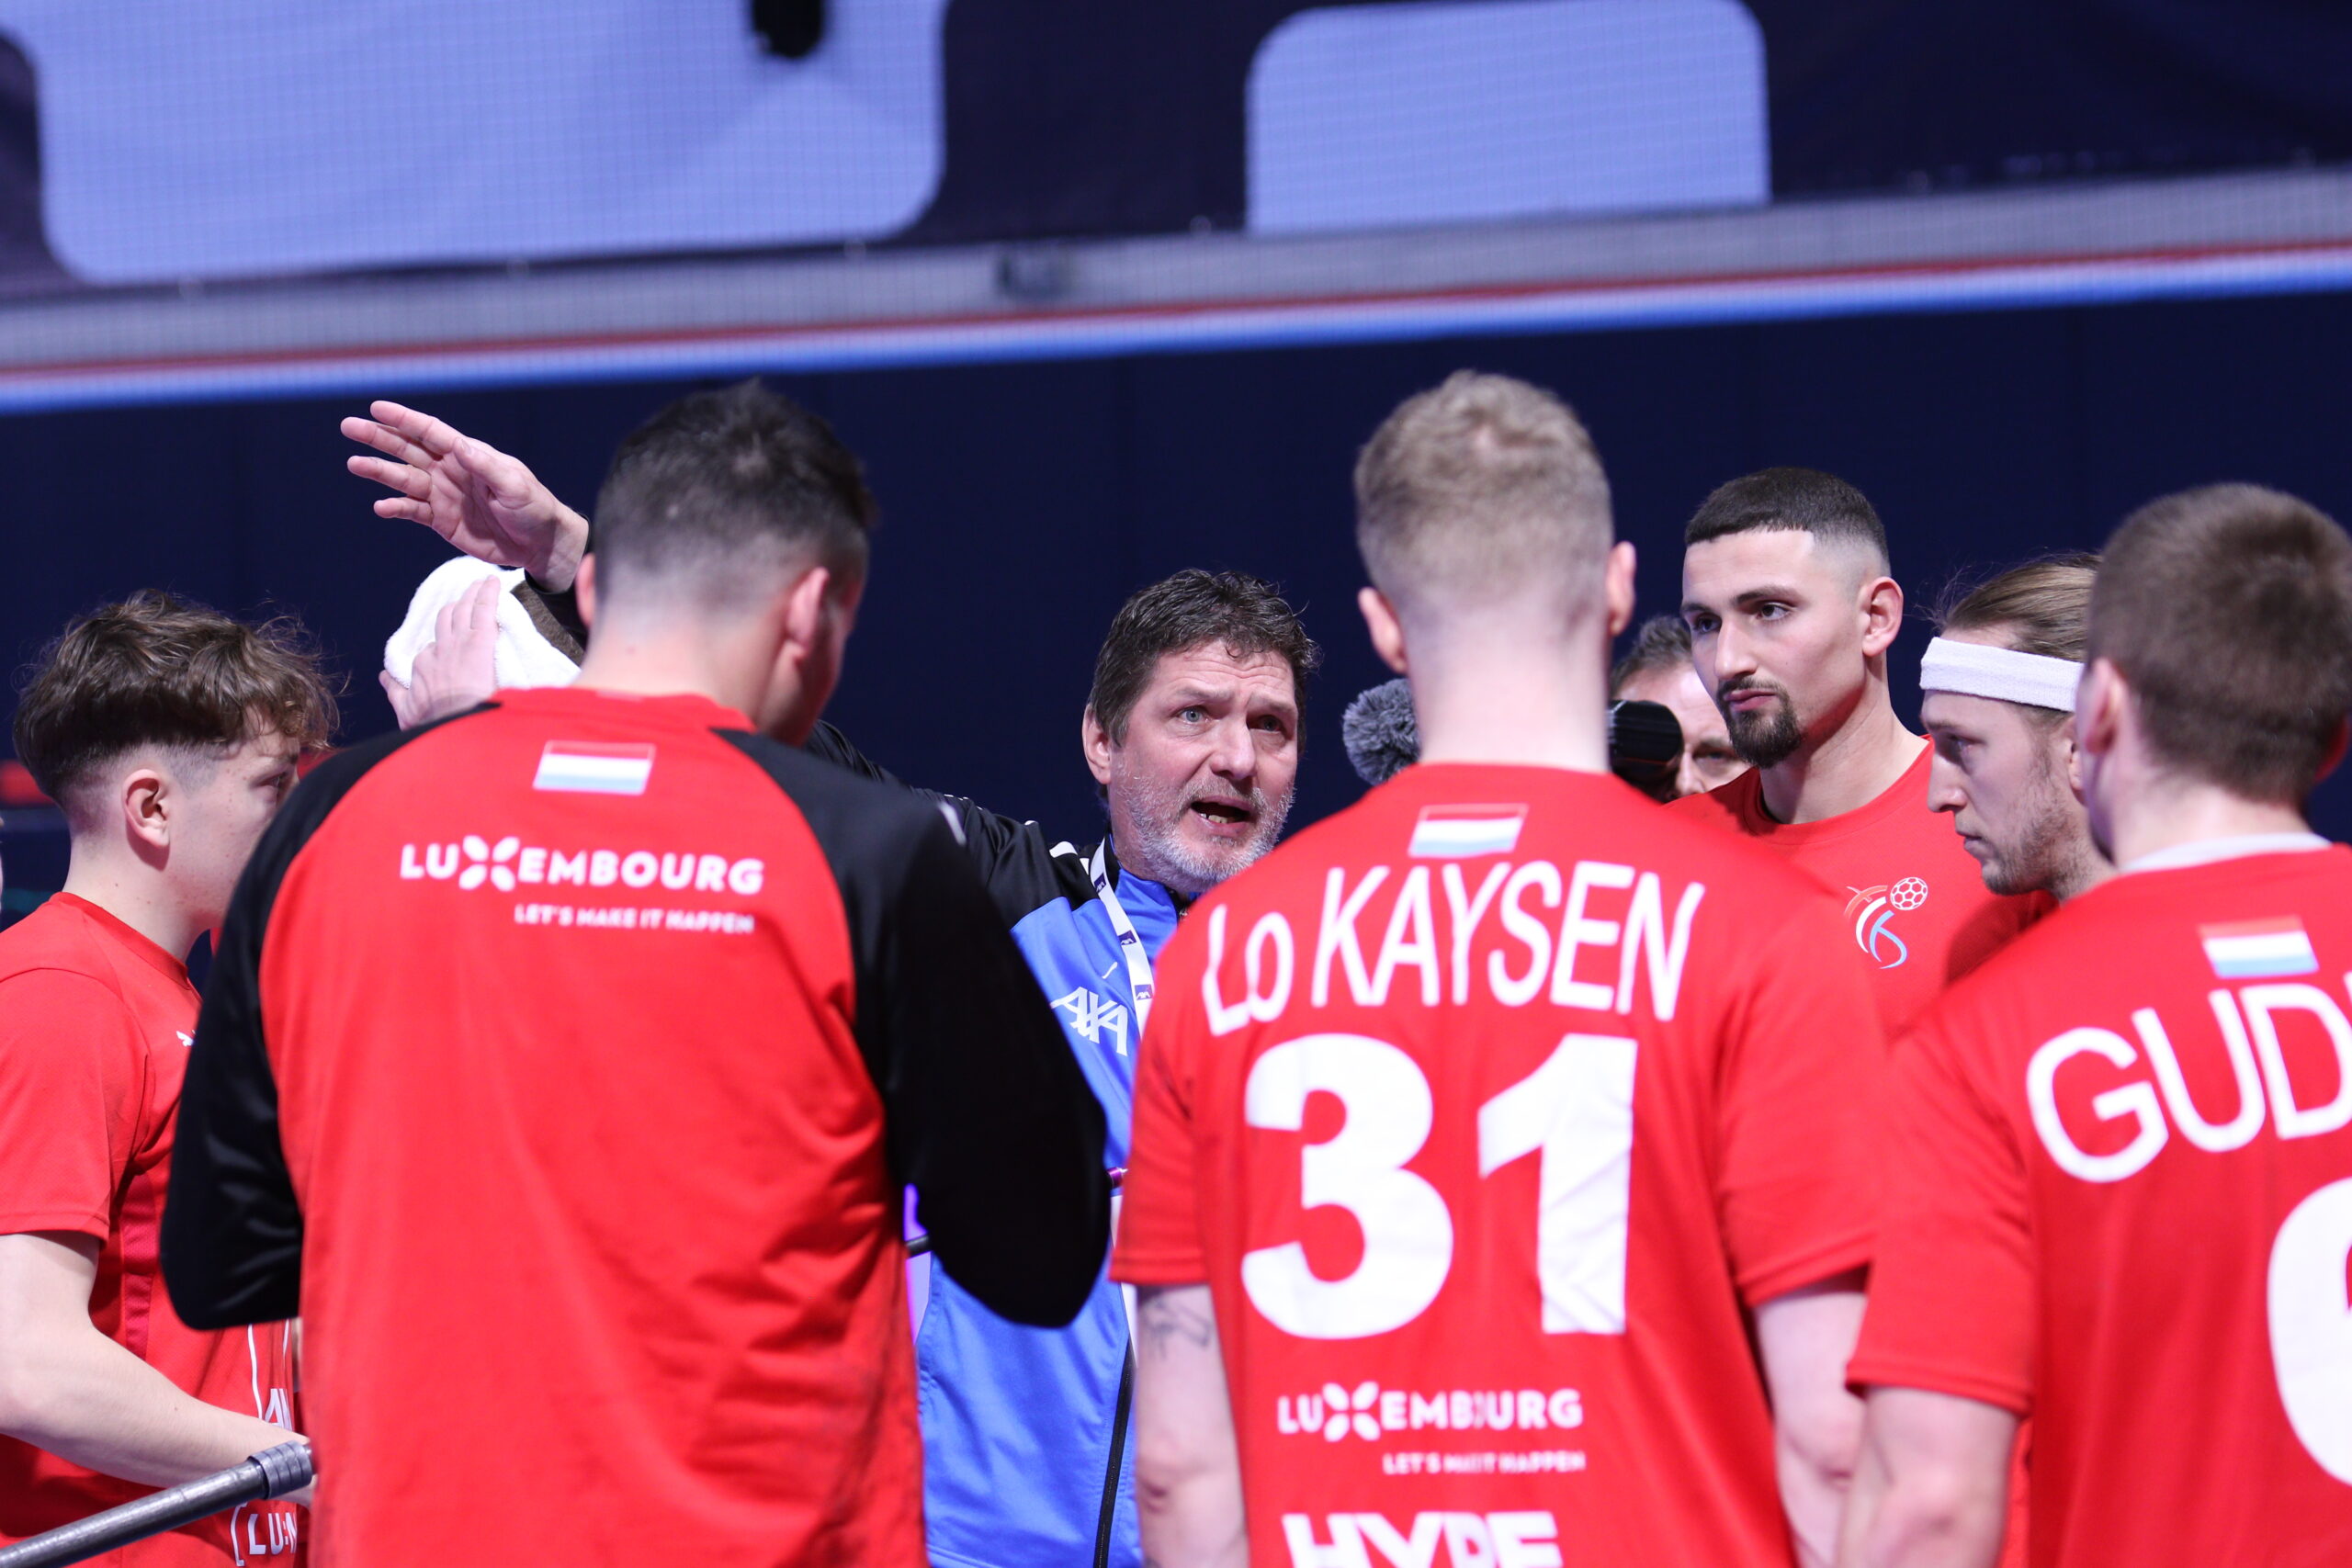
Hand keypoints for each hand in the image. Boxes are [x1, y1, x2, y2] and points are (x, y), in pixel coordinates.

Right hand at [343, 401, 590, 588]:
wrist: (540, 544)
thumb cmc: (534, 508)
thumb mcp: (514, 485)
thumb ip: (487, 466)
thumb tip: (461, 446)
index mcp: (468, 455)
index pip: (430, 431)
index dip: (403, 419)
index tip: (376, 407)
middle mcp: (450, 471)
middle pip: (408, 449)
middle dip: (379, 438)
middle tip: (349, 426)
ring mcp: (443, 495)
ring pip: (404, 479)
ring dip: (379, 471)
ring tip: (354, 464)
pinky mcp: (441, 521)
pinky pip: (412, 511)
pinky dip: (395, 508)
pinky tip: (381, 506)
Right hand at [382, 577, 501, 727]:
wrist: (454, 723)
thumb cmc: (433, 721)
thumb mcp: (406, 710)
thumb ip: (395, 692)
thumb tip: (384, 678)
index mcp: (423, 664)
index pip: (432, 647)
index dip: (442, 640)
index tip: (451, 638)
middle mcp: (439, 649)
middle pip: (446, 620)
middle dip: (455, 607)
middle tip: (465, 597)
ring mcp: (458, 642)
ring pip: (463, 610)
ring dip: (471, 596)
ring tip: (479, 585)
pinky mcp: (479, 641)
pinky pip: (484, 610)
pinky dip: (488, 593)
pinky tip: (492, 582)